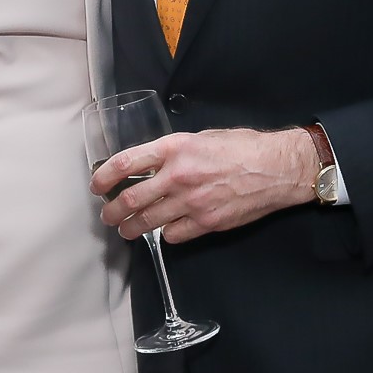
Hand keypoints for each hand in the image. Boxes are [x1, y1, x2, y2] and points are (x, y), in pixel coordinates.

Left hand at [92, 127, 317, 244]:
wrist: (277, 168)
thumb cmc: (241, 147)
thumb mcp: (200, 138)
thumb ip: (172, 152)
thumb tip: (150, 164)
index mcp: (174, 148)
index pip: (125, 163)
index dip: (104, 176)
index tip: (96, 185)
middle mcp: (178, 176)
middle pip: (130, 199)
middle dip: (111, 211)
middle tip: (106, 216)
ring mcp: (192, 202)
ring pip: (148, 221)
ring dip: (131, 228)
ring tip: (125, 230)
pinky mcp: (207, 223)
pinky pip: (174, 235)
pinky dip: (166, 234)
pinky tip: (165, 231)